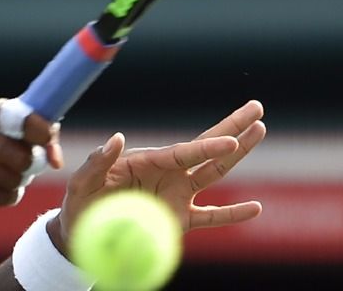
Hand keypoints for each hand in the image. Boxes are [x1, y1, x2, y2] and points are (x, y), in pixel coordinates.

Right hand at [0, 96, 62, 206]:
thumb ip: (25, 126)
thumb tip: (56, 156)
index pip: (25, 120)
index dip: (44, 135)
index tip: (48, 142)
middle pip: (24, 158)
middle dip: (30, 165)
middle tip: (22, 163)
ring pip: (15, 180)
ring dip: (17, 181)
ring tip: (4, 174)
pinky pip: (3, 197)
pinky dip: (7, 195)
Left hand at [49, 100, 266, 253]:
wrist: (84, 234)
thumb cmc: (82, 203)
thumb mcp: (83, 183)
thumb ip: (99, 162)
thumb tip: (117, 137)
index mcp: (148, 162)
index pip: (184, 152)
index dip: (209, 146)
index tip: (231, 138)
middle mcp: (168, 174)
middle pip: (207, 149)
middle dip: (232, 128)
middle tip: (257, 107)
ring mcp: (177, 196)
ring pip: (215, 173)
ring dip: (238, 155)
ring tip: (260, 131)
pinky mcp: (180, 220)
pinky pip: (211, 217)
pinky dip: (233, 214)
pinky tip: (255, 208)